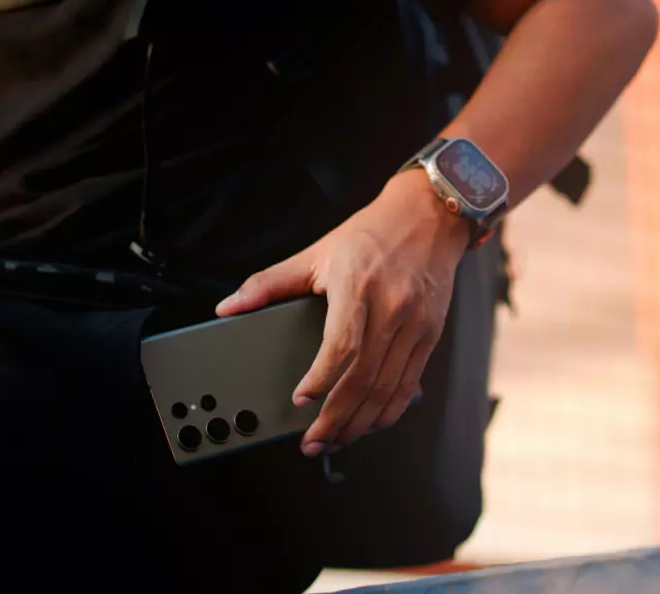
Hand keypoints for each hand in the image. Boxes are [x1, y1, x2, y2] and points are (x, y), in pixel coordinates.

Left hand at [216, 171, 468, 455]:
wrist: (429, 217)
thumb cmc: (370, 235)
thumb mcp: (315, 253)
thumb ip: (269, 283)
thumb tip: (228, 307)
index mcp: (358, 287)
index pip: (342, 344)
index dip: (322, 379)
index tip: (300, 400)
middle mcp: (392, 308)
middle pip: (364, 377)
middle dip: (337, 418)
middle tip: (313, 441)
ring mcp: (415, 324)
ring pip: (388, 388)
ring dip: (361, 423)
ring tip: (336, 441)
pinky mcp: (430, 335)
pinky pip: (410, 384)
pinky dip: (389, 411)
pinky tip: (369, 424)